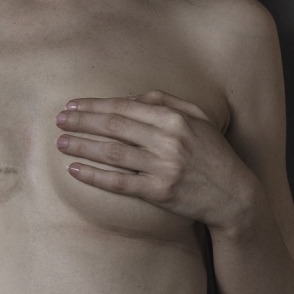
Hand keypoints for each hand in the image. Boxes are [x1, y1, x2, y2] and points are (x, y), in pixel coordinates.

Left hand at [55, 90, 255, 229]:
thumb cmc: (213, 153)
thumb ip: (166, 102)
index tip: (72, 105)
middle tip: (59, 121)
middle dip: (82, 121)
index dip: (95, 105)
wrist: (234, 196)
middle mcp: (168, 140)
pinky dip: (94, 176)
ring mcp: (163, 167)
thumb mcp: (198, 118)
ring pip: (112, 153)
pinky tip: (76, 170)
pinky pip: (119, 183)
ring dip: (82, 146)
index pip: (125, 107)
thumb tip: (131, 97)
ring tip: (61, 144)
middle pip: (114, 126)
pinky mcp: (159, 192)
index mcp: (175, 118)